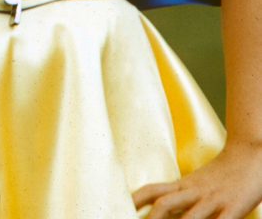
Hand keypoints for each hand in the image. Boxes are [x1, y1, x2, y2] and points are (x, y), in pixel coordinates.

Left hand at [133, 141, 261, 217]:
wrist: (250, 155)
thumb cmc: (222, 174)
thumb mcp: (197, 183)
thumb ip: (180, 195)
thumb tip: (157, 209)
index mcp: (184, 185)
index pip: (153, 190)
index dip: (135, 200)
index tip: (118, 207)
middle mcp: (195, 192)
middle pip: (165, 203)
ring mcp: (213, 200)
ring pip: (190, 218)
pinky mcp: (233, 208)